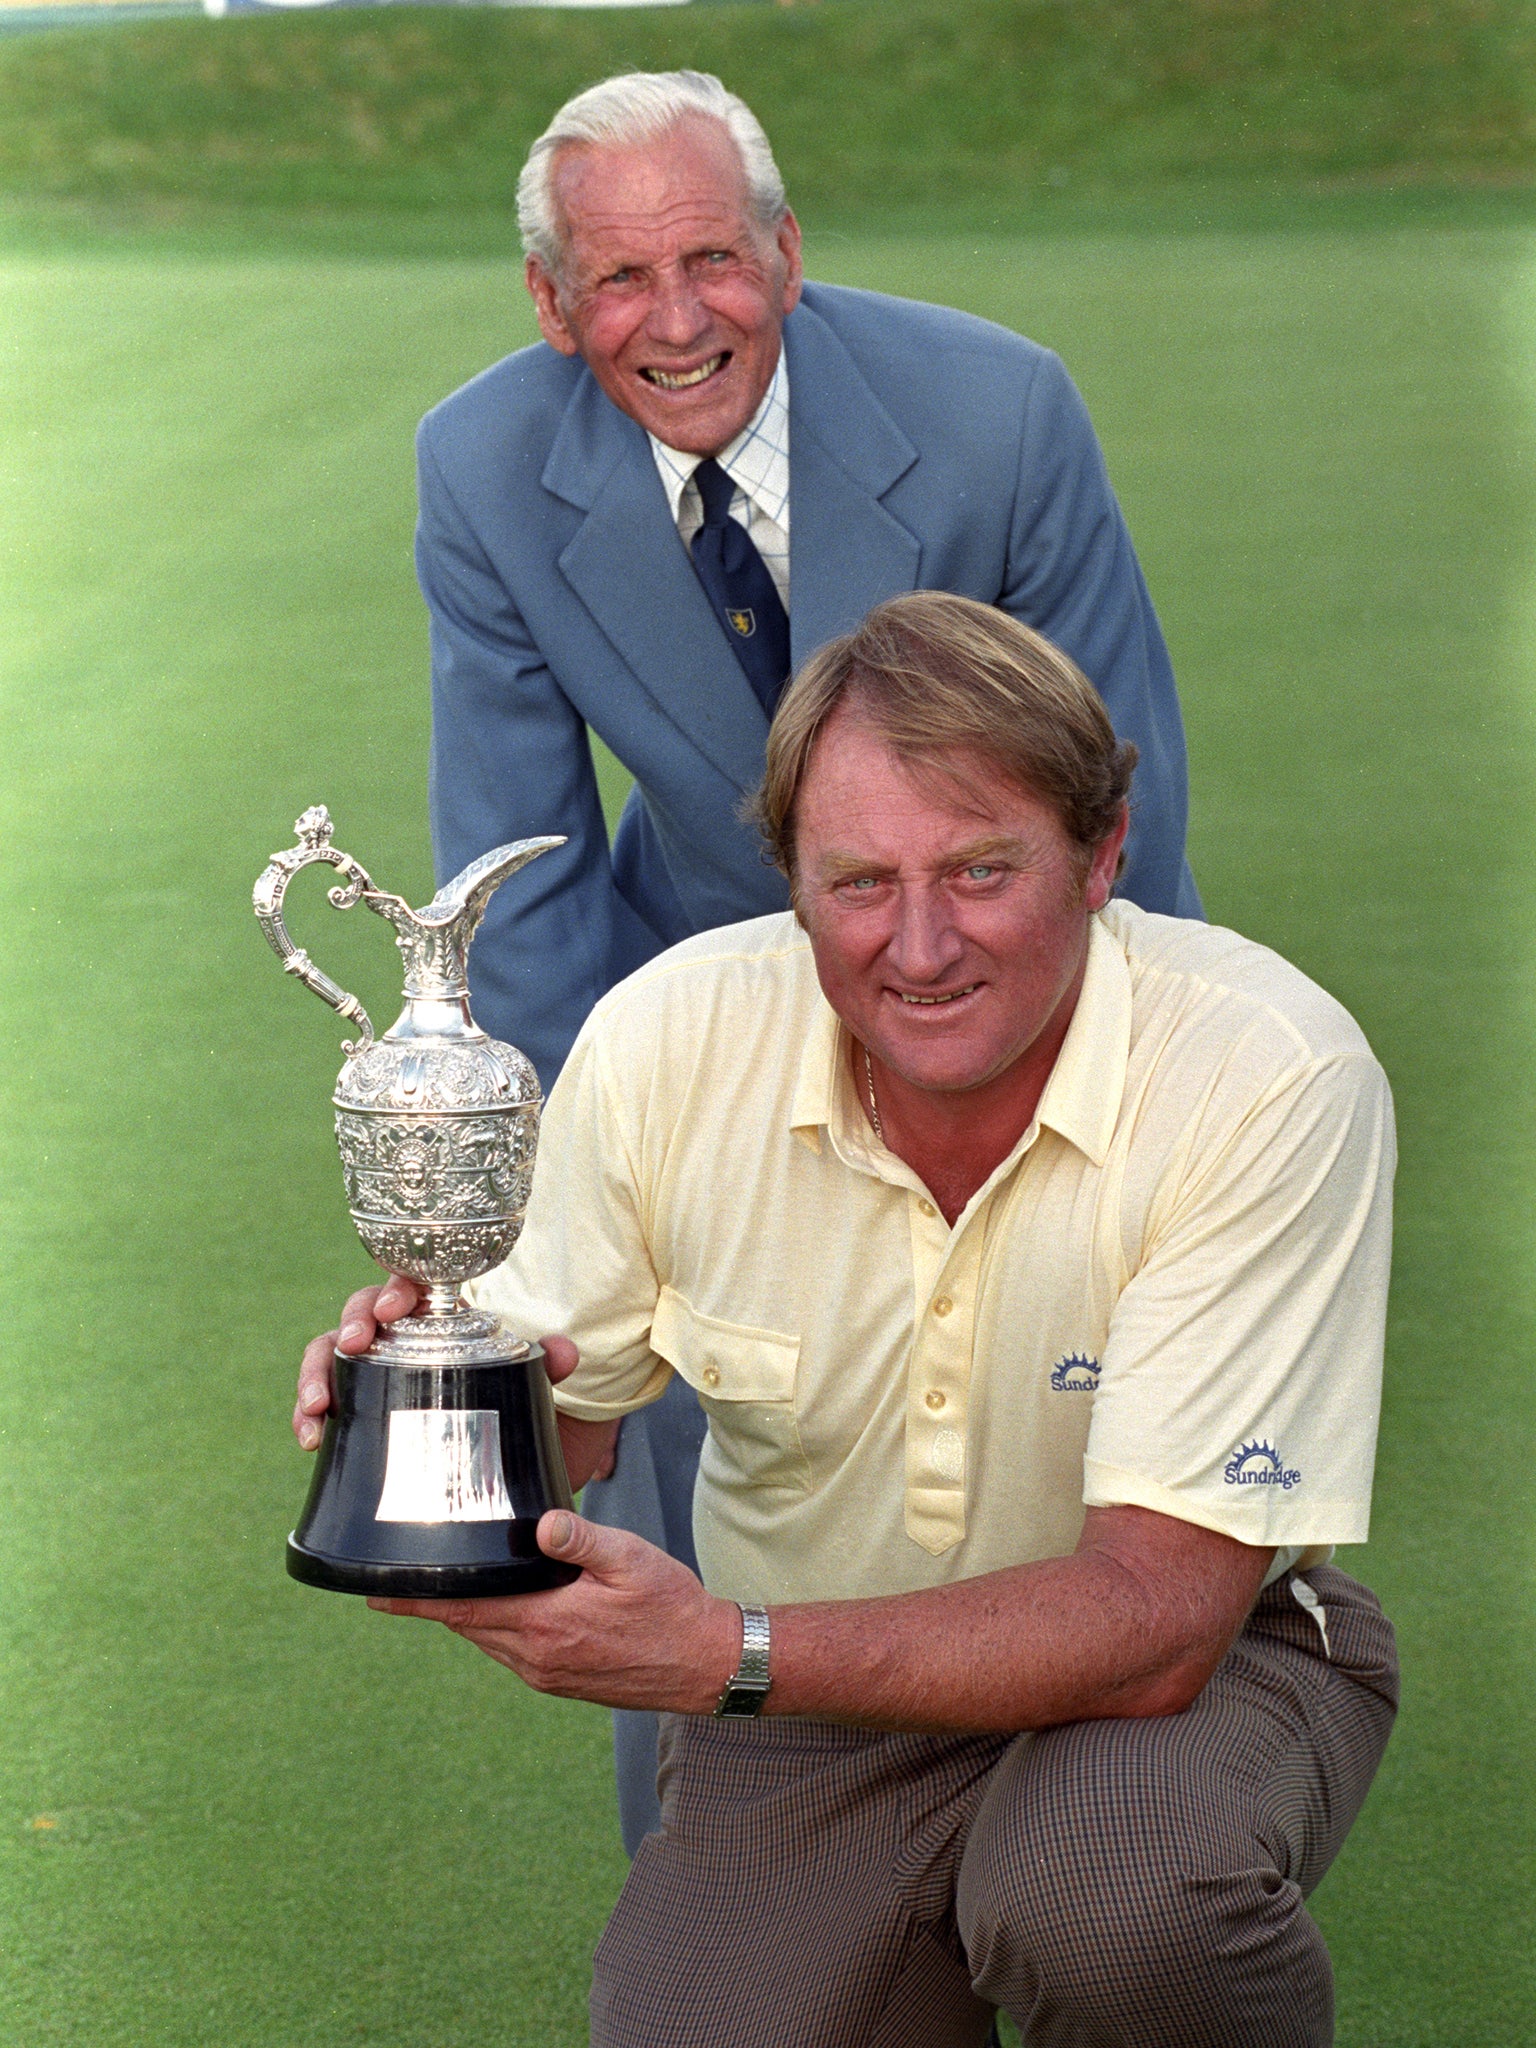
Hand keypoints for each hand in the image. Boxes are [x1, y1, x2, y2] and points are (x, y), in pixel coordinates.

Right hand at [292, 1298, 616, 1482]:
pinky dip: (307, 1415)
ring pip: (329, 1352)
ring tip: (316, 1405)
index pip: (412, 1286)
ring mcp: (372, 1371)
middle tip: (352, 1345)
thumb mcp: (533, 1387)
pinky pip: (322, 1400)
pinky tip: (311, 1438)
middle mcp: (398, 1336)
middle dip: (350, 1322)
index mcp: (438, 1318)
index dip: (397, 1288)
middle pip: (361, 1310)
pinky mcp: (357, 1408)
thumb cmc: (511, 1406)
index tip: (391, 1310)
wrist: (502, 1463)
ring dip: (316, 1372)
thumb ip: (549, 1366)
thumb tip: (564, 1352)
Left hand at [369, 1512, 740, 1714]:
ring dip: (466, 1615)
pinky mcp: (562, 1680)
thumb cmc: (672, 1607)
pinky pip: (513, 1651)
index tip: (374, 1594)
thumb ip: (583, 1539)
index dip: (417, 1601)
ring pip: (489, 1640)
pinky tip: (501, 1606)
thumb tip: (542, 1524)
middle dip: (434, 1604)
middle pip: (468, 1626)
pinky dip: (496, 1628)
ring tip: (444, 1588)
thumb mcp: (631, 1560)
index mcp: (546, 1626)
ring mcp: (548, 1674)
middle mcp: (537, 1658)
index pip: (464, 1611)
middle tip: (398, 1579)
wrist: (706, 1665)